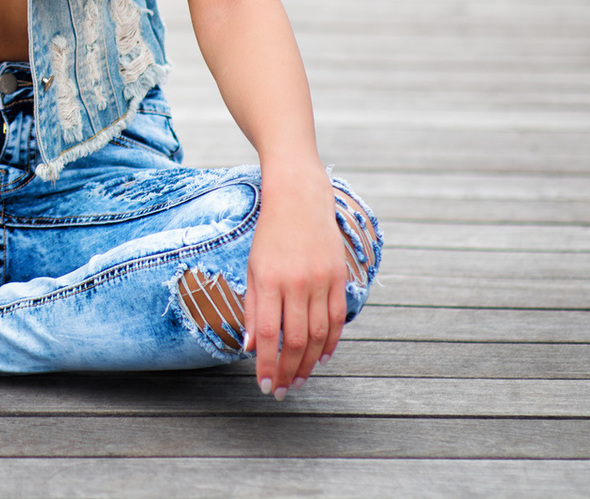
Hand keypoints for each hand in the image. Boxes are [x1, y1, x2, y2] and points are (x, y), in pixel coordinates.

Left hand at [243, 165, 347, 398]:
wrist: (299, 198)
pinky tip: (322, 357)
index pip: (267, 334)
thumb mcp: (252, 268)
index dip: (266, 364)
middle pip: (296, 340)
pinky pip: (337, 319)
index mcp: (269, 280)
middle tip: (281, 390)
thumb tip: (249, 347)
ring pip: (319, 335)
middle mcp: (297, 283)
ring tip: (299, 379)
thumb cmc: (269, 235)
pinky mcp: (339, 277)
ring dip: (309, 363)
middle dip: (288, 370)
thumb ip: (251, 307)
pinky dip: (331, 342)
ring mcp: (322, 281)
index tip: (263, 385)